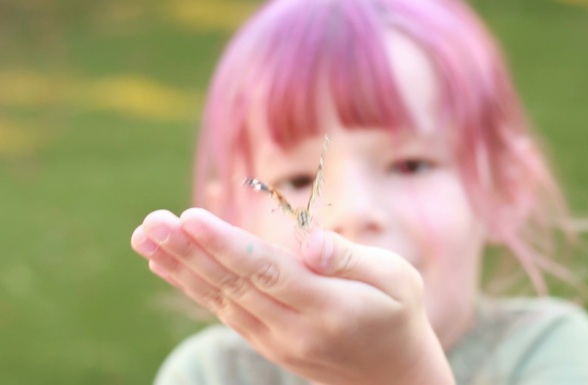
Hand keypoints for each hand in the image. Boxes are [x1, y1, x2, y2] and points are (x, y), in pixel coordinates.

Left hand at [131, 208, 454, 384]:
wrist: (392, 377)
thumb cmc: (398, 314)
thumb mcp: (396, 280)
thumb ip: (350, 260)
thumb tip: (309, 242)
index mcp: (329, 307)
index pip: (268, 272)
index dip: (226, 245)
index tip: (188, 218)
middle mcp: (295, 328)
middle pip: (234, 285)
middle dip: (189, 251)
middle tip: (151, 222)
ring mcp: (276, 340)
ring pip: (221, 299)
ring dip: (181, 267)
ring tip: (146, 237)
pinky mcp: (267, 343)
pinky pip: (224, 311)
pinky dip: (195, 286)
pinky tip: (170, 264)